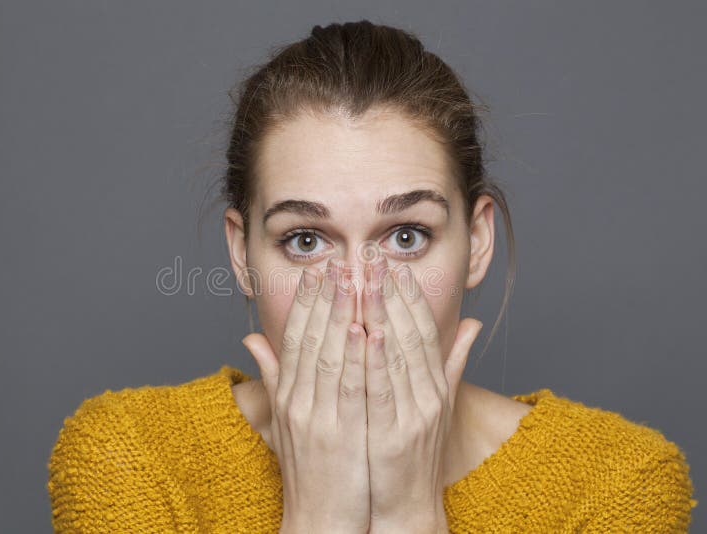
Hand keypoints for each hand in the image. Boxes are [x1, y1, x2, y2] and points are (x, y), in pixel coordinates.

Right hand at [242, 258, 370, 532]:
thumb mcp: (282, 419)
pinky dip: (353, 356)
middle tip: (334, 261)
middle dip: (322, 297)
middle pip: (309, 338)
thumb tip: (250, 339)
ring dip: (339, 314)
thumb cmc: (308, 469)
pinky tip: (362, 328)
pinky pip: (347, 387)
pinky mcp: (339, 433)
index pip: (292, 338)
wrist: (318, 518)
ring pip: (327, 354)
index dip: (304, 302)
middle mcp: (297, 400)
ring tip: (350, 280)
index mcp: (287, 394)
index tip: (315, 272)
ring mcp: (316, 416)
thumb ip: (271, 376)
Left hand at [361, 255, 482, 531]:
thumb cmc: (415, 452)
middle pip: (411, 334)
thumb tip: (473, 324)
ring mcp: (413, 413)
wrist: (406, 504)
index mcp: (435, 385)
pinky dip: (376, 360)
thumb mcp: (438, 403)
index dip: (411, 296)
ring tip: (367, 279)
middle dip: (394, 293)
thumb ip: (452, 362)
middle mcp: (429, 394)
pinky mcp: (393, 433)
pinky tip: (367, 331)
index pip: (425, 330)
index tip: (395, 265)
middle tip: (377, 257)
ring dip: (382, 314)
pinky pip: (384, 389)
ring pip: (397, 355)